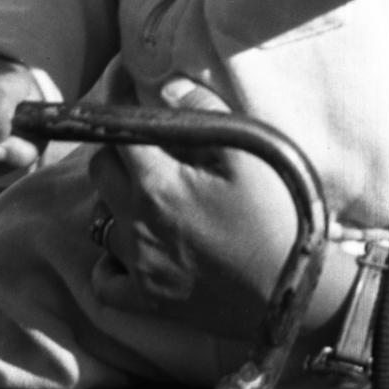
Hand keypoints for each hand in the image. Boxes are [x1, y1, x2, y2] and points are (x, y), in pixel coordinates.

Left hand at [88, 80, 357, 350]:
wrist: (289, 289)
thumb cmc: (274, 216)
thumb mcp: (248, 155)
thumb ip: (203, 114)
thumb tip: (168, 87)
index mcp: (158, 184)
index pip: (117, 134)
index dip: (121, 107)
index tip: (130, 92)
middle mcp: (137, 225)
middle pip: (100, 173)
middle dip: (118, 152)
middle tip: (150, 148)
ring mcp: (138, 266)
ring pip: (99, 221)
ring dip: (114, 201)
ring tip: (147, 195)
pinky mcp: (147, 300)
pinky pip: (104, 279)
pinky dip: (109, 260)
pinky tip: (132, 248)